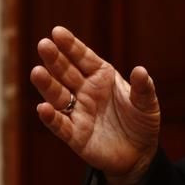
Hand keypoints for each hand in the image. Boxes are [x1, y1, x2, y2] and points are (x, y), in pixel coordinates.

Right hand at [30, 27, 160, 183]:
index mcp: (101, 77)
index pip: (83, 58)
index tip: (58, 32)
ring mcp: (78, 112)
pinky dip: (51, 118)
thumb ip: (143, 88)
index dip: (71, 46)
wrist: (139, 152)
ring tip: (37, 72)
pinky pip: (60, 125)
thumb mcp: (147, 104)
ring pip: (58, 96)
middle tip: (44, 45)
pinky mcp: (75, 135)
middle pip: (66, 73)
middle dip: (55, 59)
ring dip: (47, 85)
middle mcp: (85, 91)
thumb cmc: (141, 122)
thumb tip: (141, 70)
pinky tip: (43, 108)